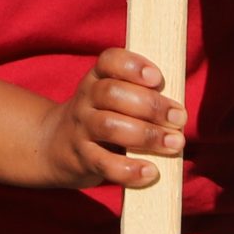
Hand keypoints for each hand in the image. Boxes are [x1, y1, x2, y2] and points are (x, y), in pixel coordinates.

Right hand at [39, 48, 182, 188]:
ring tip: (173, 143)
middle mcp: (86, 100)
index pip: (109, 61)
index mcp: (96, 79)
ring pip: (109, 126)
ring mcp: (81, 129)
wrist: (54, 147)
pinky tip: (151, 172)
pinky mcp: (81, 159)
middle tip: (179, 118)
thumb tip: (178, 113)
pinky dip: (130, 169)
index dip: (133, 66)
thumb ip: (141, 98)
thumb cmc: (102, 119)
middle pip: (112, 93)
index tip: (157, 78)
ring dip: (146, 135)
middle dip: (151, 105)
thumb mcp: (112, 99)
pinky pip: (104, 163)